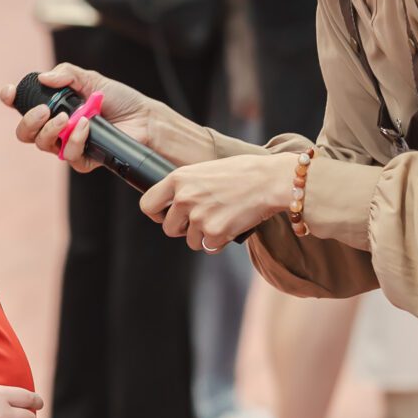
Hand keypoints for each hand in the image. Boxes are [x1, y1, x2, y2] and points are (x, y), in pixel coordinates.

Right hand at [7, 64, 159, 174]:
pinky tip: (86, 127)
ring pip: (41, 144)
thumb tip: (43, 77)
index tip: (9, 94)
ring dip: (50, 130)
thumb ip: (67, 74)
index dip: (11, 100)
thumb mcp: (91, 78)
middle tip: (43, 110)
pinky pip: (67, 154)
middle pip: (25, 132)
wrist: (144, 119)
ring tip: (66, 118)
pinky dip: (74, 139)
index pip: (23, 105)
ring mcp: (66, 144)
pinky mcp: (81, 159)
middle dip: (28, 121)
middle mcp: (56, 127)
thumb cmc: (119, 99)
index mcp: (53, 106)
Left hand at [140, 153, 296, 252]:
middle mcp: (184, 198)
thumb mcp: (205, 170)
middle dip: (183, 229)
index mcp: (178, 178)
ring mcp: (198, 217)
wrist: (269, 180)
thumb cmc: (242, 173)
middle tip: (201, 219)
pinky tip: (231, 225)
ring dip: (204, 236)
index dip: (157, 213)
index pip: (147, 204)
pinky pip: (209, 247)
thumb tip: (175, 205)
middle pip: (168, 229)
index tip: (166, 215)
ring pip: (191, 241)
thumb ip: (186, 186)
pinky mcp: (214, 233)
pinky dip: (219, 242)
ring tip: (222, 218)